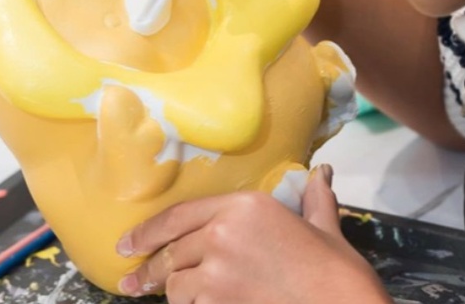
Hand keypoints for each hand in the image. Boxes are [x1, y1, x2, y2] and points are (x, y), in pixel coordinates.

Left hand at [115, 165, 391, 303]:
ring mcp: (217, 270)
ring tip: (174, 298)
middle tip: (131, 280)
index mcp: (244, 205)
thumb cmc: (336, 269)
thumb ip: (315, 197)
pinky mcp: (218, 302)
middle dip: (148, 269)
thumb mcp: (325, 226)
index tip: (128, 244)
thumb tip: (321, 172)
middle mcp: (222, 232)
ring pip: (176, 283)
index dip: (148, 231)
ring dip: (174, 293)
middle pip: (171, 251)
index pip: (179, 215)